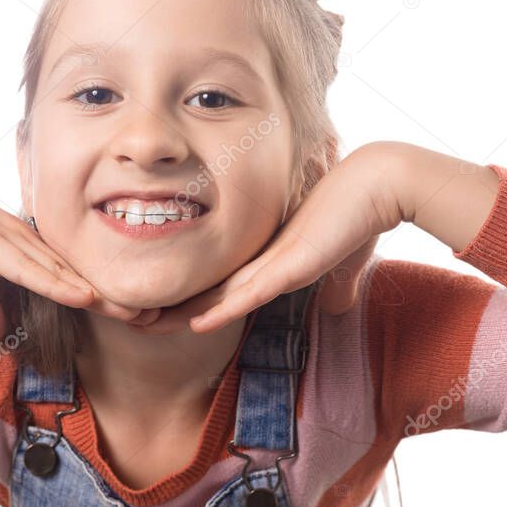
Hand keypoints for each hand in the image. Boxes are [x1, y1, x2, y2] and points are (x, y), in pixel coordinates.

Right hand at [0, 157, 145, 341]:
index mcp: (24, 246)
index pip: (70, 275)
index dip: (102, 295)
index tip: (133, 312)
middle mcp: (25, 240)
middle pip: (77, 273)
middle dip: (114, 296)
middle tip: (155, 316)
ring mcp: (8, 238)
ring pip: (61, 272)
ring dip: (98, 294)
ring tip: (134, 311)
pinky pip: (27, 267)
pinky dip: (57, 283)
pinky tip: (83, 295)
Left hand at [129, 144, 404, 334]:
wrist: (379, 182)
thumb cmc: (360, 216)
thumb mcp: (343, 261)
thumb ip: (336, 285)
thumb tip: (338, 306)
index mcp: (265, 259)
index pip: (216, 287)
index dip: (186, 304)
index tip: (157, 316)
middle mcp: (259, 259)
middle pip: (203, 289)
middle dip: (166, 306)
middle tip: (127, 316)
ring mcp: (272, 260)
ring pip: (215, 293)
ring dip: (179, 313)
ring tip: (140, 323)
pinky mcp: (291, 263)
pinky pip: (249, 292)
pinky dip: (222, 310)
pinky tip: (195, 324)